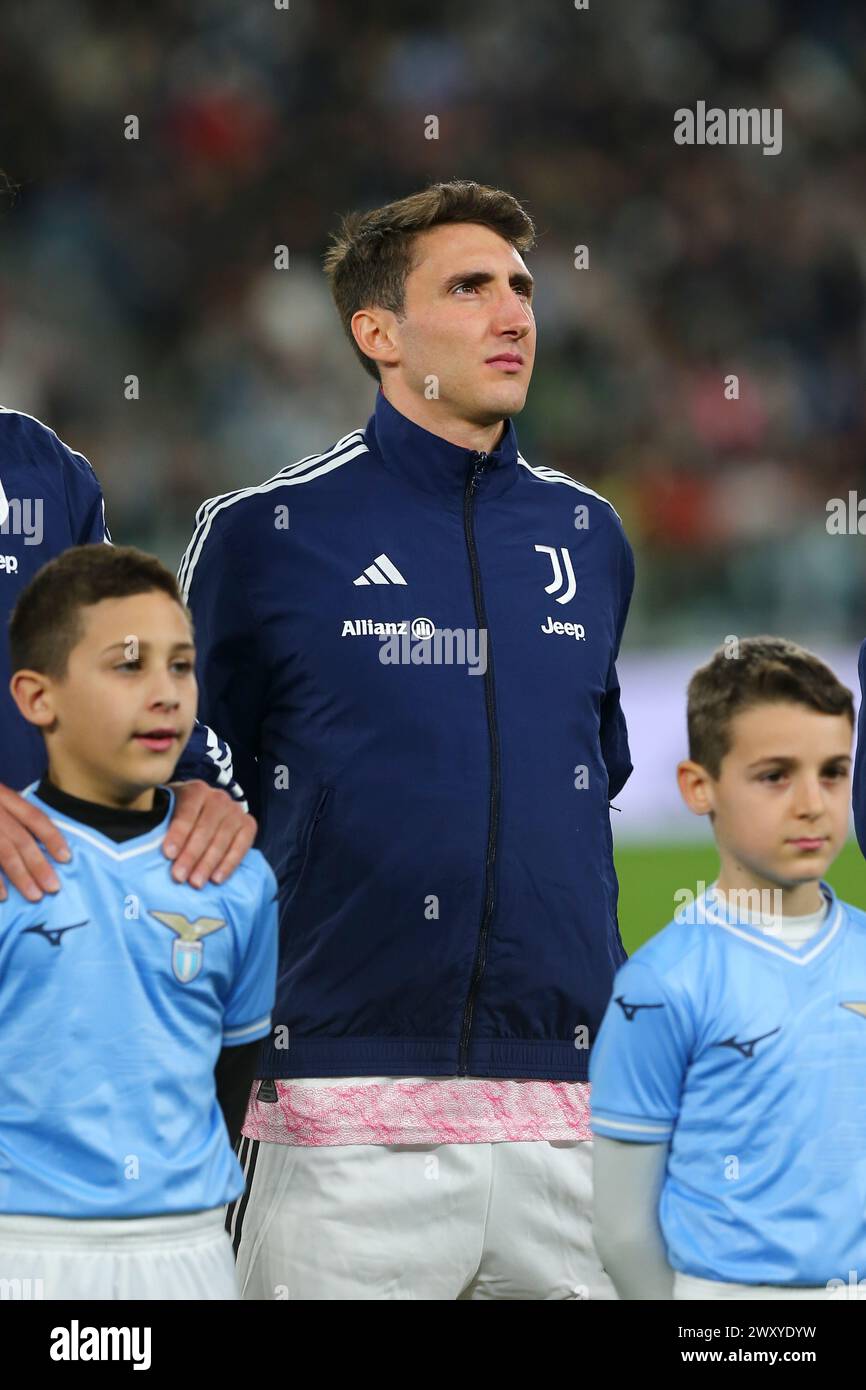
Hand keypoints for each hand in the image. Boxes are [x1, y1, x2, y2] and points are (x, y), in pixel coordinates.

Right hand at [0, 782, 70, 901]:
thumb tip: (38, 841)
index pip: (33, 816)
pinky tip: (3, 896)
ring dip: (19, 876)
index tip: (66, 858)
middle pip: (19, 838)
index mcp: (1, 795)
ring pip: (2, 851)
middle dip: (38, 864)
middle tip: (53, 887)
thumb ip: (11, 812)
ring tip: (34, 895)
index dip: (52, 837)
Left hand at [165, 780, 256, 887]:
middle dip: (192, 854)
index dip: (178, 832)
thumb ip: (156, 818)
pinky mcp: (248, 824)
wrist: (204, 809)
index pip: (187, 811)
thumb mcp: (165, 809)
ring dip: (209, 863)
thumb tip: (140, 834)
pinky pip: (242, 845)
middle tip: (179, 876)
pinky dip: (229, 864)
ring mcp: (235, 810)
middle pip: (205, 828)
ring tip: (195, 883)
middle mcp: (218, 797)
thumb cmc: (177, 815)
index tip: (168, 854)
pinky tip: (217, 879)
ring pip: (223, 838)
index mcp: (195, 790)